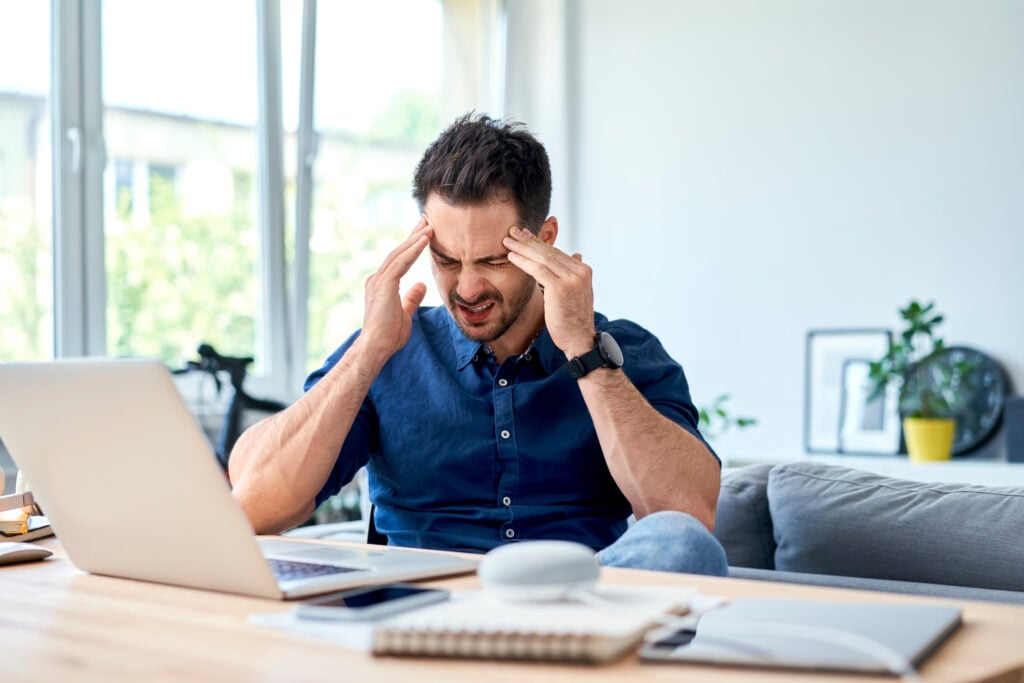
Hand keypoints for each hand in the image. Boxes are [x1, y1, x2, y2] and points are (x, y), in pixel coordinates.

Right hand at [358, 218, 431, 366]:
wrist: (376, 348)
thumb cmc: (388, 336)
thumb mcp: (405, 313)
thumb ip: (411, 298)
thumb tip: (421, 285)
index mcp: (382, 285)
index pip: (399, 260)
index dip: (411, 246)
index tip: (424, 234)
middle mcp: (377, 279)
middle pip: (398, 252)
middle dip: (413, 236)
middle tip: (427, 220)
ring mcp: (378, 281)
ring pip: (399, 254)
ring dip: (415, 239)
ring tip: (429, 226)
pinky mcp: (383, 285)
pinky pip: (401, 263)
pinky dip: (413, 250)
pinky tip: (424, 240)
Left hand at [503, 226, 594, 357]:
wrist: (579, 340)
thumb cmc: (574, 320)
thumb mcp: (577, 292)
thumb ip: (573, 274)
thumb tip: (576, 255)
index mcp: (583, 270)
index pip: (556, 252)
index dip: (538, 242)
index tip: (524, 235)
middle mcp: (579, 271)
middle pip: (548, 251)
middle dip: (528, 240)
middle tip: (512, 232)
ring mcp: (571, 278)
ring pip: (542, 257)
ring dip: (522, 248)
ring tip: (507, 241)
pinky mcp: (560, 287)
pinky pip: (537, 269)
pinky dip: (523, 261)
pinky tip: (511, 256)